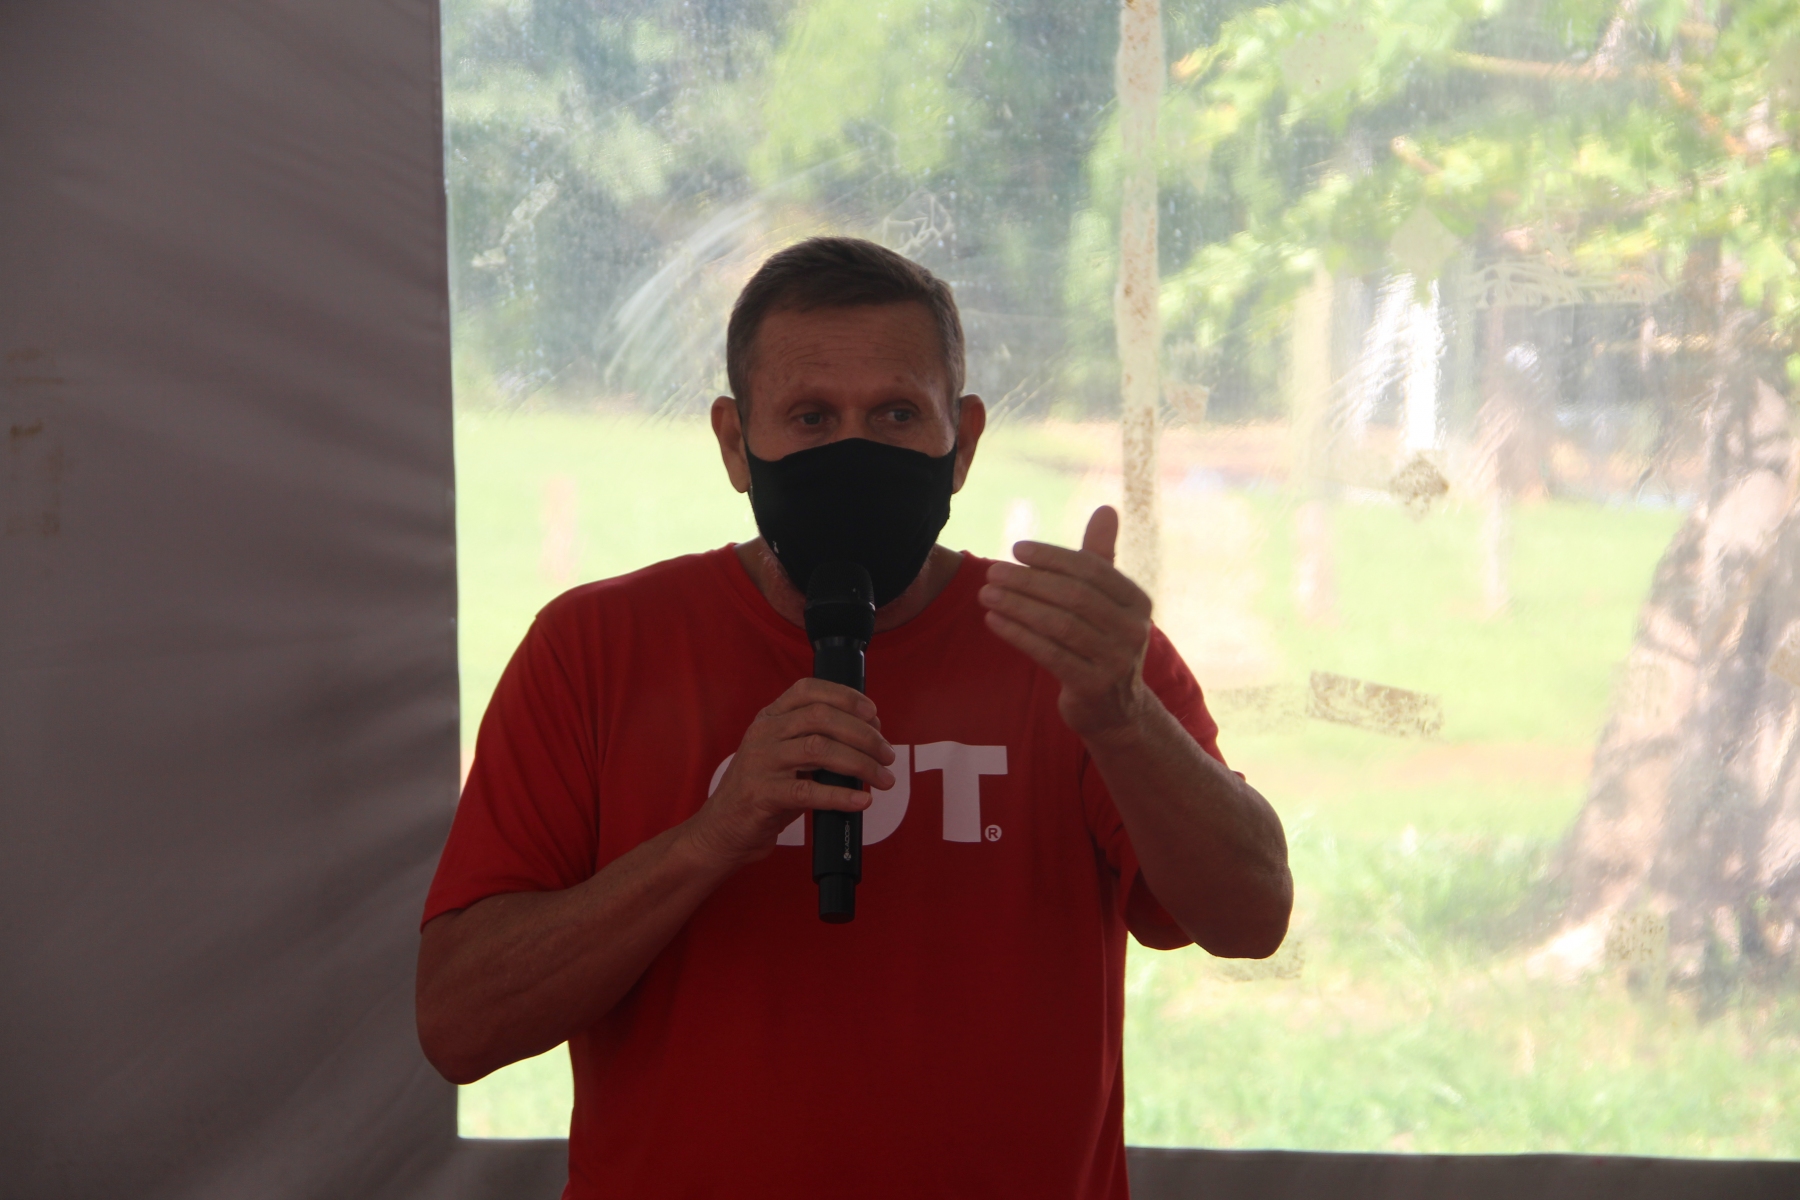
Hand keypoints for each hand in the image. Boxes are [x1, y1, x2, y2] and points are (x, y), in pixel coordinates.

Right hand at [686, 678, 896, 868]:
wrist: (722, 830)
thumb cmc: (763, 792)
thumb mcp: (785, 756)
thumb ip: (818, 740)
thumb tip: (871, 732)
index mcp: (769, 718)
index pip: (808, 690)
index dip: (845, 696)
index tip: (873, 713)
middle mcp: (763, 734)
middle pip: (821, 718)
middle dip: (863, 734)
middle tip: (887, 754)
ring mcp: (761, 763)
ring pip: (819, 750)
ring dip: (860, 763)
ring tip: (883, 779)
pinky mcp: (762, 795)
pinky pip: (809, 792)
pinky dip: (841, 795)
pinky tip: (862, 801)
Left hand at [978, 506, 1153, 740]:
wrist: (1114, 708)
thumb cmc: (1102, 642)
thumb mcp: (1107, 600)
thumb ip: (1101, 557)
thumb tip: (1107, 508)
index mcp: (1137, 601)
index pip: (1092, 569)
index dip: (1052, 557)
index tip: (1016, 548)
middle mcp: (1133, 630)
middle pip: (1074, 596)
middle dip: (1029, 580)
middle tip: (992, 570)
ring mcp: (1115, 661)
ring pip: (1059, 625)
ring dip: (1017, 606)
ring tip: (986, 593)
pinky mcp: (1093, 686)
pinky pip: (1049, 654)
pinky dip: (1018, 635)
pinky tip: (993, 620)